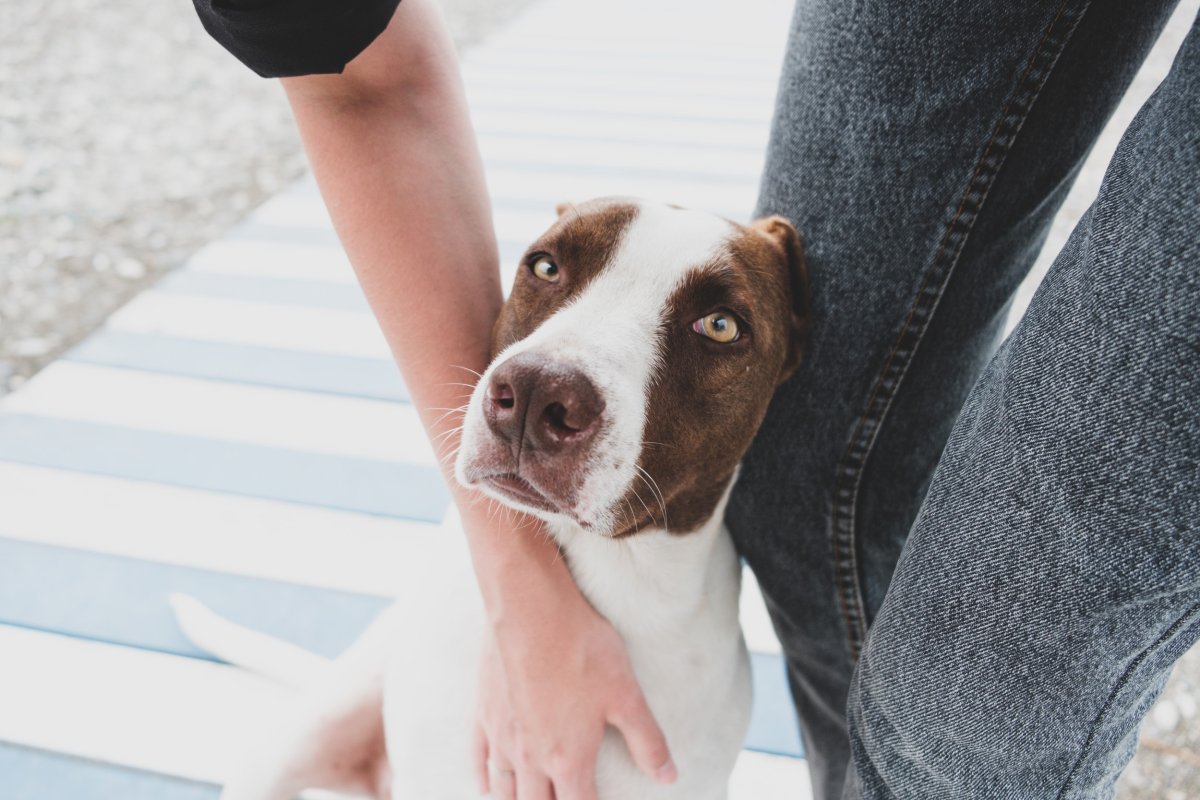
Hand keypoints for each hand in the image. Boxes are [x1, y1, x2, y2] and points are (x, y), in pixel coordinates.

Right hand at [473, 582, 676, 799]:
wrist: (533, 609)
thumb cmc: (581, 649)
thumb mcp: (627, 696)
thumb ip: (647, 741)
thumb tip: (668, 776)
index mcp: (568, 759)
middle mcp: (530, 757)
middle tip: (568, 797)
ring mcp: (502, 736)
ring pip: (505, 791)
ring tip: (535, 799)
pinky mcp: (483, 712)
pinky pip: (479, 758)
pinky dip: (485, 778)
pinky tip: (488, 785)